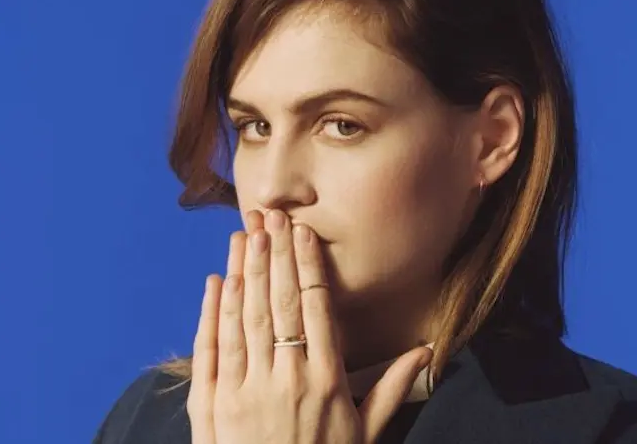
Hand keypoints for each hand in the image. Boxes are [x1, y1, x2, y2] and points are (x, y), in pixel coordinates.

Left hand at [187, 209, 432, 443]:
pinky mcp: (212, 406)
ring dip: (242, 271)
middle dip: (273, 253)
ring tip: (244, 233)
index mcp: (325, 381)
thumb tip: (426, 351)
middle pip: (278, 302)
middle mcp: (284, 379)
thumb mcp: (365, 434)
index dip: (306, 265)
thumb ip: (390, 390)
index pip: (314, 307)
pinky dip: (212, 314)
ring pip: (243, 317)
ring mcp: (243, 391)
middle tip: (270, 214)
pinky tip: (215, 282)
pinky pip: (210, 351)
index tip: (302, 232)